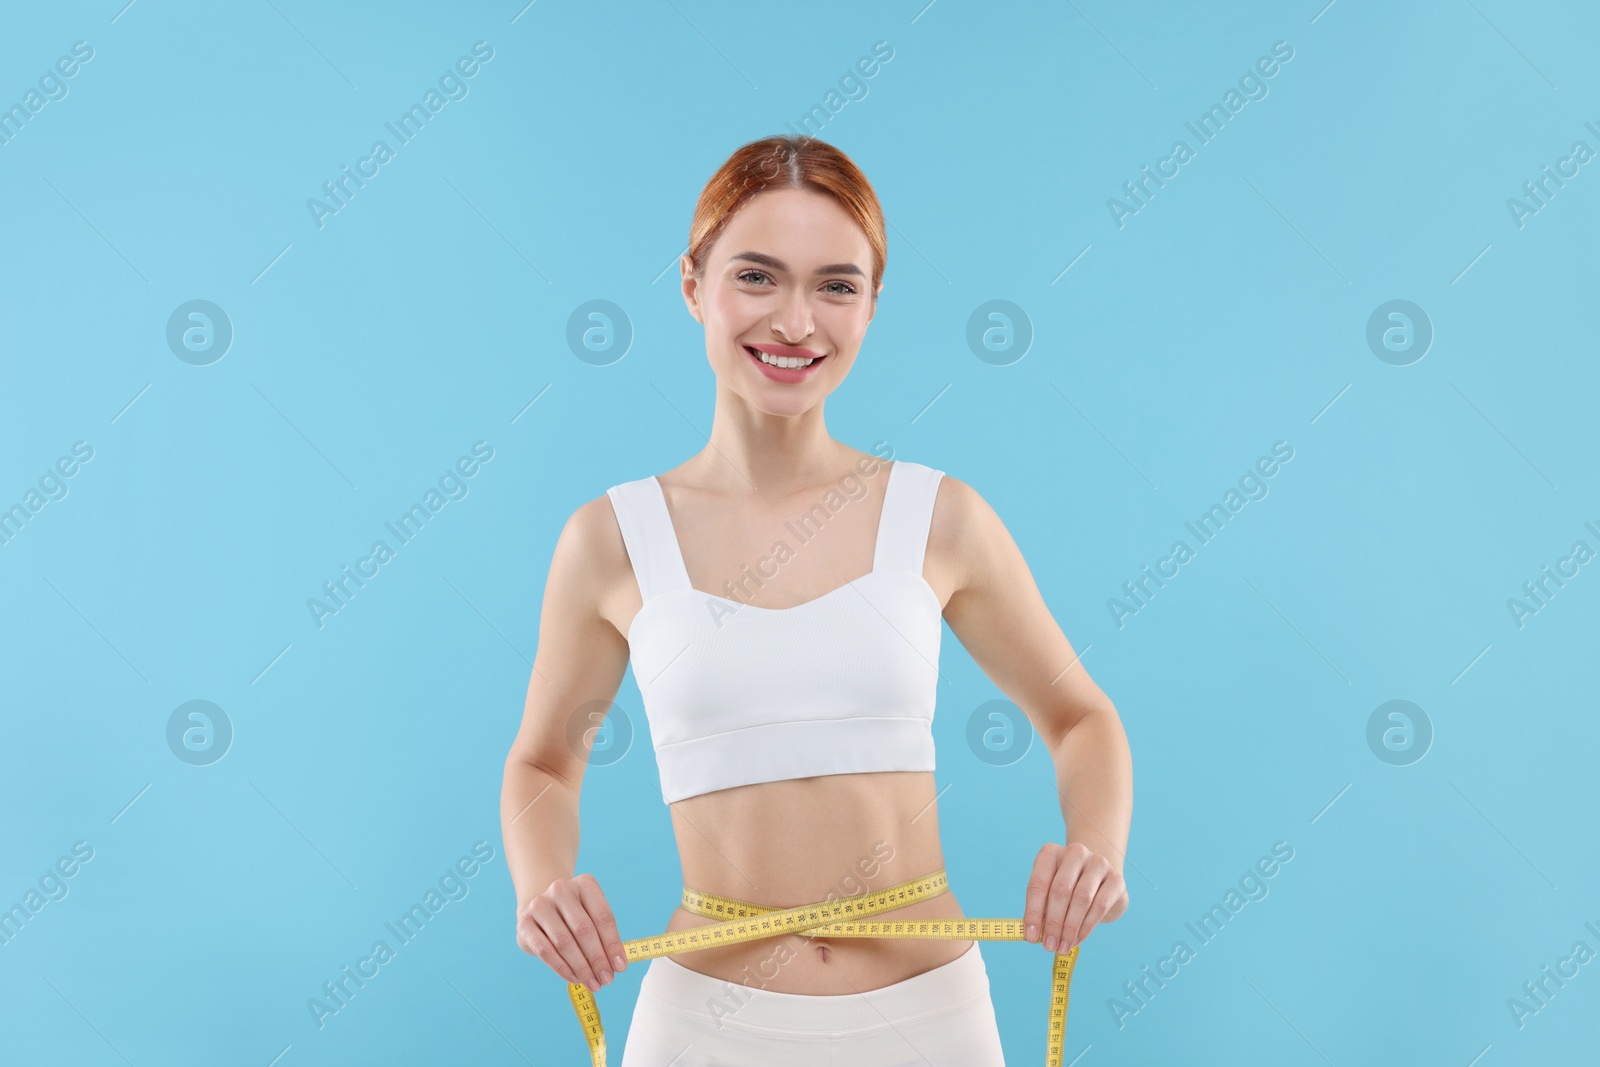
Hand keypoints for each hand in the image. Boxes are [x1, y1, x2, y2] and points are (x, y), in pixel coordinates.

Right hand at [517, 872, 627, 991]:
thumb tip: (617, 965)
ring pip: (564, 942)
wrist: (542, 908)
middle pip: (584, 929)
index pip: (603, 917)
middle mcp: (561, 890)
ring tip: (592, 983)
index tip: (620, 967)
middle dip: (597, 959)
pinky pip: (545, 950)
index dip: (613, 944)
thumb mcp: (592, 917)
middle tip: (607, 979)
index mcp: (585, 884)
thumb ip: (604, 937)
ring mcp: (540, 905)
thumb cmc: (574, 916)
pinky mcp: (525, 923)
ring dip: (581, 967)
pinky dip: (562, 968)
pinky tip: (574, 978)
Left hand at [1024, 842, 1127, 953]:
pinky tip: (1077, 940)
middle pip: (1060, 891)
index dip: (1032, 912)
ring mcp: (1098, 863)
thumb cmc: (1068, 889)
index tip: (1031, 936)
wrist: (1101, 882)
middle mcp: (1074, 853)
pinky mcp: (1116, 879)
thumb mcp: (1050, 893)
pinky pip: (1099, 906)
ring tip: (1063, 947)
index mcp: (1051, 853)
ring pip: (1081, 899)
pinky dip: (1086, 927)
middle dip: (1053, 923)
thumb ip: (1041, 910)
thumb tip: (1034, 935)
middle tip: (1049, 946)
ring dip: (1070, 928)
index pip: (1037, 883)